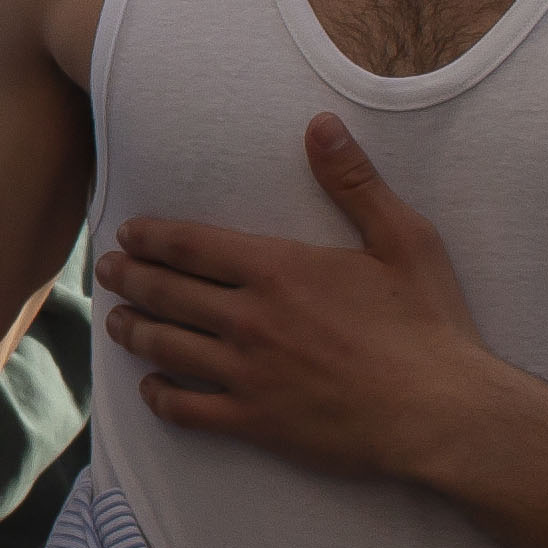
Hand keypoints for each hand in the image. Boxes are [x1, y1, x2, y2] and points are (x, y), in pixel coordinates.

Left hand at [96, 116, 497, 478]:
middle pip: (167, 293)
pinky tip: (150, 389)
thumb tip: (320, 125)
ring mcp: (247, 374)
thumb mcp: (404, 239)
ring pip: (167, 348)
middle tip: (106, 271)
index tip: (129, 233)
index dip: (152, 237)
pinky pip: (188, 411)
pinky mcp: (255, 422)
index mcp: (279, 269)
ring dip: (134, 330)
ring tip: (115, 322)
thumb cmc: (428, 325)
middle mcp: (250, 319)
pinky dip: (160, 397)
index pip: (192, 245)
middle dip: (129, 278)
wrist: (441, 414)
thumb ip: (354, 182)